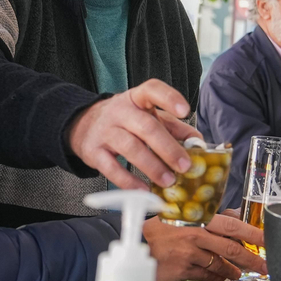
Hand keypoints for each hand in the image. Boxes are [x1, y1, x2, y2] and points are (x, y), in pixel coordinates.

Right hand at [66, 80, 195, 189]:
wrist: (82, 124)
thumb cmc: (124, 121)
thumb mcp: (147, 116)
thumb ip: (174, 127)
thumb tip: (198, 142)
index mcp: (137, 99)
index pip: (152, 90)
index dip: (169, 98)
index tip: (185, 110)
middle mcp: (120, 111)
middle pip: (146, 127)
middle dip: (168, 148)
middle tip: (185, 166)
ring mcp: (105, 131)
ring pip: (131, 148)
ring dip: (152, 167)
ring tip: (169, 181)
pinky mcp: (93, 151)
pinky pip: (112, 168)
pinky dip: (129, 181)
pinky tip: (144, 190)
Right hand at [144, 214, 267, 280]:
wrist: (135, 245)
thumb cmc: (159, 230)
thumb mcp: (182, 217)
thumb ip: (208, 217)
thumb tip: (234, 216)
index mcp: (198, 218)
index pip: (233, 225)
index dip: (253, 233)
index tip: (268, 239)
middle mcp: (196, 234)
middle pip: (232, 248)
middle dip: (252, 258)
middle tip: (265, 265)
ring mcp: (190, 253)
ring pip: (221, 265)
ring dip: (234, 270)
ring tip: (240, 273)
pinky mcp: (183, 269)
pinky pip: (208, 275)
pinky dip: (217, 277)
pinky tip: (220, 277)